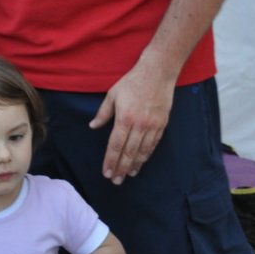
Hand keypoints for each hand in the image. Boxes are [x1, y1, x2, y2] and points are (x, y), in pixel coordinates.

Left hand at [89, 58, 176, 182]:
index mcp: (125, 118)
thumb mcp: (113, 94)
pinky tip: (141, 162)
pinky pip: (153, 144)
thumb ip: (103, 113)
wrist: (158, 72)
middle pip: (129, 153)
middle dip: (121, 168)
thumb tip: (93, 126)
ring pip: (142, 151)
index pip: (115, 145)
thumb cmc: (133, 81)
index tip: (107, 173)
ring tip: (128, 175)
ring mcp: (152, 126)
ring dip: (134, 165)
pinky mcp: (162, 124)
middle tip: (116, 181)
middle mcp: (139, 125)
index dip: (110, 161)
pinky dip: (146, 155)